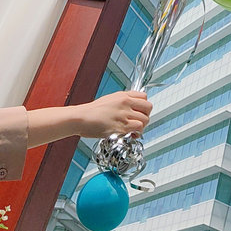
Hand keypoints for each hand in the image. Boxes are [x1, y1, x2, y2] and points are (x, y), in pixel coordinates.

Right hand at [26, 91, 152, 148]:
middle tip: (139, 122)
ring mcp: (124, 114)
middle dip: (146, 116)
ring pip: (145, 119)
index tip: (140, 112)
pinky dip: (136, 133)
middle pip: (148, 107)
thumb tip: (131, 107)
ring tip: (134, 130)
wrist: (81, 118)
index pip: (144, 97)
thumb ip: (122, 102)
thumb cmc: (92, 111)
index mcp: (123, 95)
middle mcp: (125, 103)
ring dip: (141, 127)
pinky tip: (130, 135)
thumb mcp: (110, 100)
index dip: (144, 106)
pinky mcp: (121, 126)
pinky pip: (138, 128)